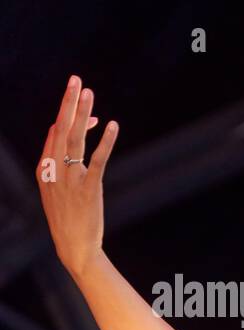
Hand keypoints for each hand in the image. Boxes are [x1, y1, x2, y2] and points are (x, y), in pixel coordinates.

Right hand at [35, 75, 117, 278]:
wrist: (74, 247)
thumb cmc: (68, 219)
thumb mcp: (56, 189)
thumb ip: (58, 163)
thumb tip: (65, 133)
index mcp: (43, 170)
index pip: (55, 133)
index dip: (69, 117)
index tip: (86, 105)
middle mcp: (54, 170)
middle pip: (60, 128)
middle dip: (68, 102)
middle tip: (76, 79)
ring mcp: (70, 178)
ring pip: (75, 138)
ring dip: (82, 113)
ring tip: (89, 92)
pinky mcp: (89, 188)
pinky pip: (97, 159)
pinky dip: (105, 141)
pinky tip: (111, 125)